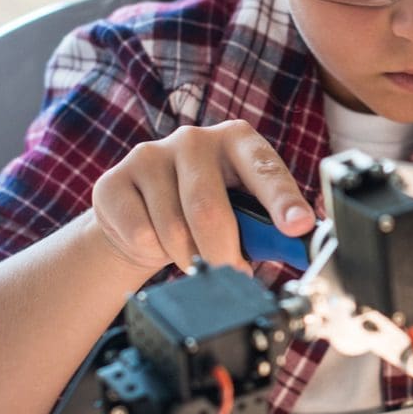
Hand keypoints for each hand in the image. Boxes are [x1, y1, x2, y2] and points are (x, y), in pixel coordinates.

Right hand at [92, 120, 315, 273]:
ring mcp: (151, 154)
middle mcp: (195, 139)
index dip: (283, 201)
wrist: (140, 216)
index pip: (265, 169)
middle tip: (232, 274)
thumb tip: (298, 242)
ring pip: (173, 230)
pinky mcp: (114, 180)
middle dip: (222, 255)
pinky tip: (157, 240)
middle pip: (209, 210)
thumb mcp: (242, 210)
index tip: (298, 226)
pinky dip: (154, 252)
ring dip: (188, 257)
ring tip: (192, 252)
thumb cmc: (206, 210)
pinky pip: (141, 235)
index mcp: (238, 140)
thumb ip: (267, 224)